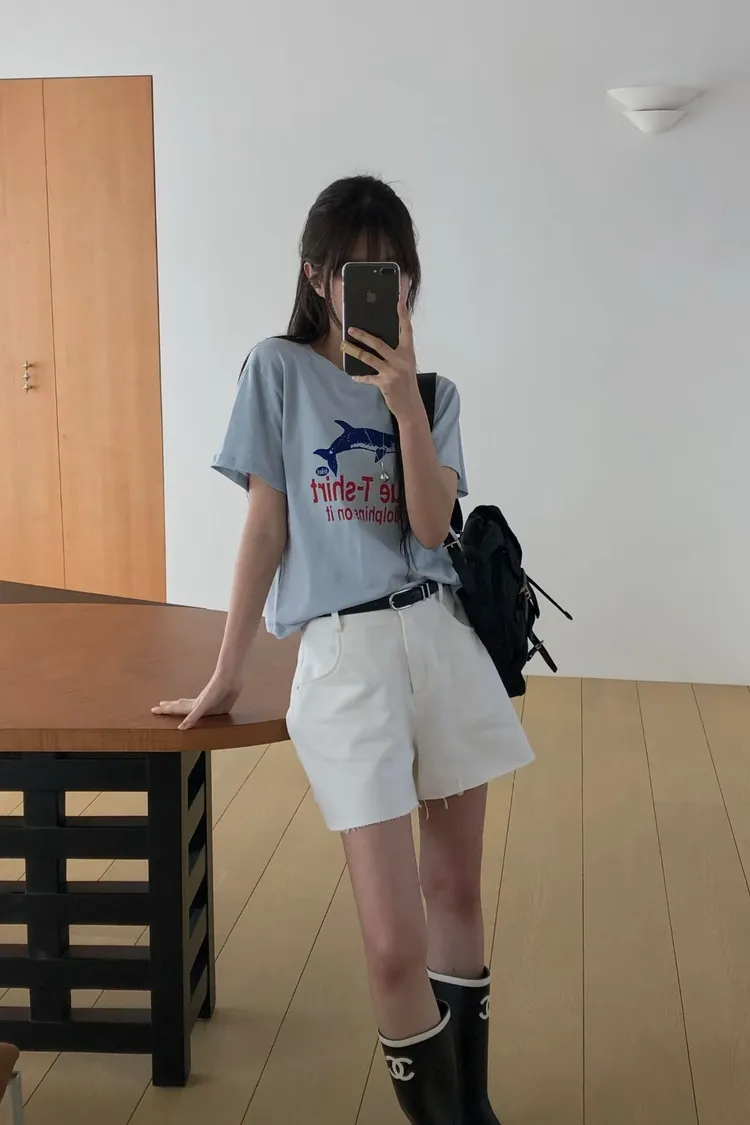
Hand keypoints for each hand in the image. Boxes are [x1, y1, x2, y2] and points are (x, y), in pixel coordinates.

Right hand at [151, 670, 242, 730]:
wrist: (230, 678)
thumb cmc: (216, 689)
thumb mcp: (203, 705)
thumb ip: (193, 717)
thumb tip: (181, 728)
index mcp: (193, 705)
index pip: (175, 709)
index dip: (164, 710)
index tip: (153, 710)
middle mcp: (199, 705)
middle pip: (181, 706)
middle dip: (170, 706)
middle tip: (160, 705)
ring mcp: (208, 704)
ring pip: (192, 707)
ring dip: (183, 706)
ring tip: (177, 703)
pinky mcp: (219, 706)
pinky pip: (207, 711)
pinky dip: (202, 712)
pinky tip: (205, 711)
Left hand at [342, 299, 422, 420]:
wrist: (411, 406)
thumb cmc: (407, 383)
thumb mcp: (406, 365)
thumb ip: (396, 353)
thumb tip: (378, 342)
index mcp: (408, 352)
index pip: (406, 330)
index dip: (403, 315)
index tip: (399, 301)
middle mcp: (401, 360)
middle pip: (379, 343)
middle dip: (363, 335)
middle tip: (351, 329)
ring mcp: (392, 372)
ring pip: (369, 358)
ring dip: (355, 351)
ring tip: (344, 346)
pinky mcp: (384, 383)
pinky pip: (368, 378)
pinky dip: (360, 377)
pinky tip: (353, 375)